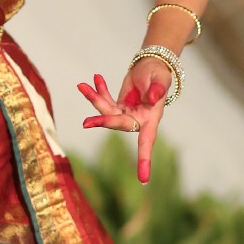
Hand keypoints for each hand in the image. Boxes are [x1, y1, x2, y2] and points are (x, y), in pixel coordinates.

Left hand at [76, 65, 173, 184]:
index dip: (144, 159)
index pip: (147, 141)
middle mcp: (138, 119)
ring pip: (106, 111)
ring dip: (94, 99)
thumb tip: (153, 98)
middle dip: (103, 121)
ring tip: (83, 86)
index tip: (143, 179)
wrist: (151, 64)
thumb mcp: (160, 78)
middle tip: (87, 122)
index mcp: (151, 117)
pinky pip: (105, 101)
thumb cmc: (158, 73)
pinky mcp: (118, 105)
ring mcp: (126, 113)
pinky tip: (95, 79)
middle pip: (117, 124)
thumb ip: (157, 88)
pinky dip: (99, 90)